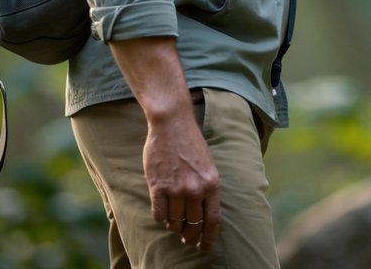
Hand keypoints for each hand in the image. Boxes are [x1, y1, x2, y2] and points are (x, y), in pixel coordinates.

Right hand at [145, 109, 221, 249]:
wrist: (172, 125)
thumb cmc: (191, 145)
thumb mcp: (208, 166)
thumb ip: (206, 189)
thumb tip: (202, 213)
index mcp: (212, 183)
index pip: (212, 220)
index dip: (208, 237)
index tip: (204, 246)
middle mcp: (196, 189)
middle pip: (193, 224)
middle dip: (190, 236)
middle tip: (186, 240)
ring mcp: (176, 188)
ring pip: (174, 221)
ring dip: (174, 226)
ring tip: (174, 225)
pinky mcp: (158, 186)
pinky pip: (159, 213)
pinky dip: (160, 218)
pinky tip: (162, 215)